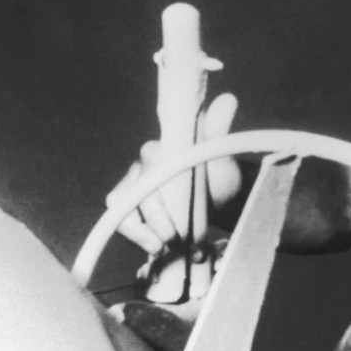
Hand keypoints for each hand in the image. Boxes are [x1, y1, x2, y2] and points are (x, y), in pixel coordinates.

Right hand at [106, 93, 240, 253]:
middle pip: (134, 197)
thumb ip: (220, 130)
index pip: (145, 172)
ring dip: (142, 234)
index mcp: (160, 149)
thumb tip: (228, 100)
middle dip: (157, 224)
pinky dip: (140, 239)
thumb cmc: (219, 174)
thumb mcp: (223, 155)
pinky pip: (123, 222)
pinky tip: (158, 250)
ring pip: (122, 211)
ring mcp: (135, 187)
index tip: (174, 226)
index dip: (157, 204)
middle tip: (178, 241)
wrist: (220, 197)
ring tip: (166, 248)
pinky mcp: (133, 207)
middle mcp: (142, 165)